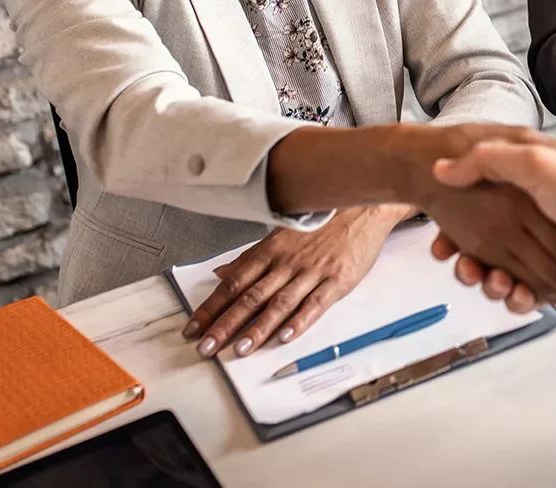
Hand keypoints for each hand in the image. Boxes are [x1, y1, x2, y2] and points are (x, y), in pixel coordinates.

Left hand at [182, 206, 403, 357]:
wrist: (362, 207)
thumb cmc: (321, 222)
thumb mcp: (282, 235)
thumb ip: (251, 257)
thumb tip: (221, 273)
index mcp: (270, 252)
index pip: (233, 284)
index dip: (211, 307)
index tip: (193, 328)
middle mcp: (286, 262)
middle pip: (250, 297)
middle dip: (225, 324)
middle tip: (206, 347)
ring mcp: (311, 272)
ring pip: (279, 303)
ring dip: (258, 328)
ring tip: (241, 349)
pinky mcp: (336, 280)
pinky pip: (315, 303)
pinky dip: (300, 321)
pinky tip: (286, 336)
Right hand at [429, 143, 555, 311]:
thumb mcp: (533, 159)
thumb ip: (488, 160)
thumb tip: (442, 167)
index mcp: (521, 202)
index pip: (476, 222)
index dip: (454, 238)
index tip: (442, 249)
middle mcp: (533, 229)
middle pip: (488, 255)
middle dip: (472, 268)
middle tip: (468, 272)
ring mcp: (548, 257)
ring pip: (507, 280)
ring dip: (495, 287)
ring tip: (495, 285)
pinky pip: (533, 297)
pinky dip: (522, 301)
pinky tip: (519, 297)